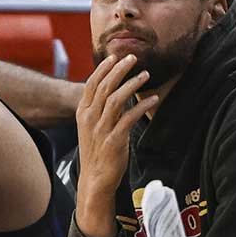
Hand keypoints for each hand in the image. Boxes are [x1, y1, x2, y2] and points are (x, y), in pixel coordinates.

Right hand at [74, 54, 158, 236]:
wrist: (95, 180)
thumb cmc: (97, 152)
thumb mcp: (92, 128)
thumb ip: (100, 109)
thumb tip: (115, 91)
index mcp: (83, 113)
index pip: (91, 84)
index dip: (104, 68)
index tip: (115, 56)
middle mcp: (90, 119)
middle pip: (104, 86)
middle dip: (119, 69)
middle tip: (133, 57)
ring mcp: (101, 129)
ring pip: (115, 99)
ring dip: (132, 84)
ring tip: (146, 74)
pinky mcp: (114, 141)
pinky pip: (129, 118)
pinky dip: (142, 106)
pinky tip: (152, 100)